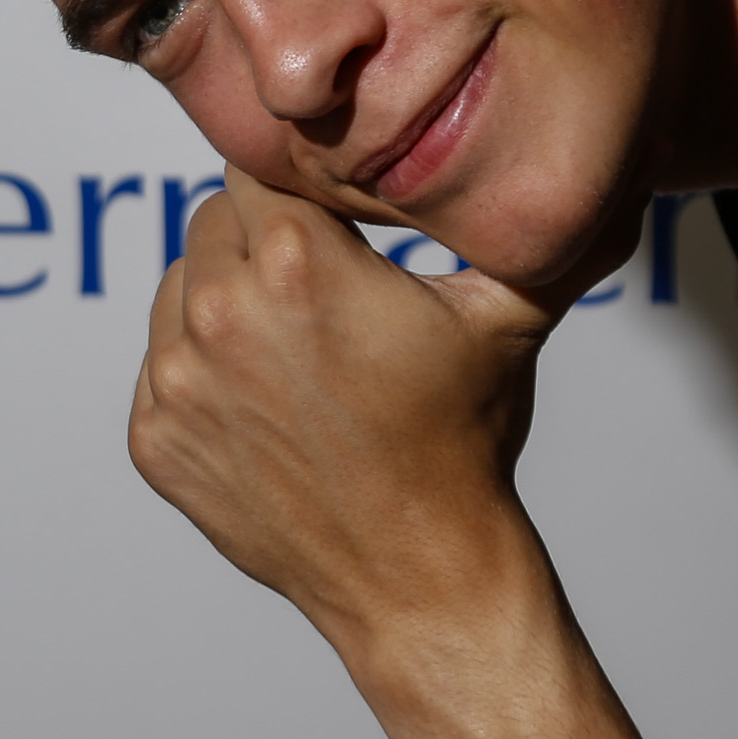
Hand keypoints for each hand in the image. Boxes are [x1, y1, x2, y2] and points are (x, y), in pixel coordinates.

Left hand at [127, 174, 553, 653]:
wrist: (420, 573)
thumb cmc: (463, 441)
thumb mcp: (506, 315)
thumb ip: (527, 222)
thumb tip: (584, 168)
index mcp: (298, 260)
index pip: (259, 165)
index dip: (298, 185)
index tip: (328, 218)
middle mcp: (221, 312)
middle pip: (213, 221)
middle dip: (260, 241)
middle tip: (319, 290)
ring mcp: (178, 380)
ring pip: (177, 290)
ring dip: (223, 303)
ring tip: (295, 352)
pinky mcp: (153, 437)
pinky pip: (159, 367)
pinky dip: (200, 375)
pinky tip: (266, 406)